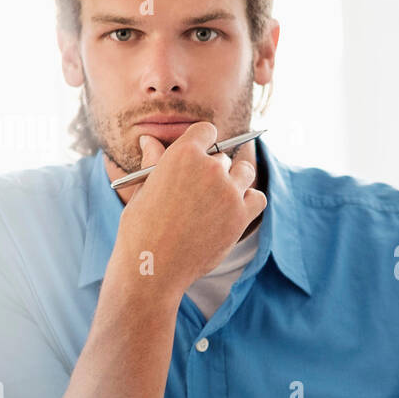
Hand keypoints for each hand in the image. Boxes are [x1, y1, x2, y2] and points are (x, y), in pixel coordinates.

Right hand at [111, 122, 265, 296]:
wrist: (154, 266)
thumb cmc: (141, 228)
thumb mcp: (143, 189)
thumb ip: (154, 162)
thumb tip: (148, 140)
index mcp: (182, 154)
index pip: (206, 131)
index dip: (202, 141)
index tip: (200, 155)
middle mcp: (209, 168)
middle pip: (223, 157)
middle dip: (213, 169)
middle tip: (200, 191)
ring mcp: (229, 191)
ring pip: (244, 172)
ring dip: (235, 181)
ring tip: (217, 200)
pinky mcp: (241, 215)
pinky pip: (257, 197)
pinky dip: (249, 201)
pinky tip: (234, 211)